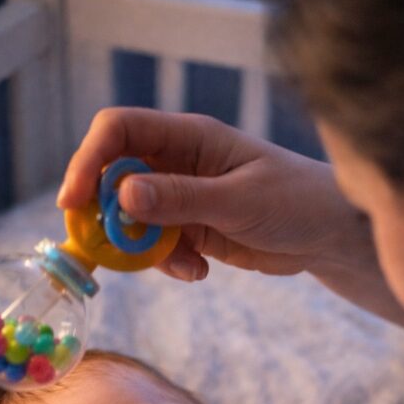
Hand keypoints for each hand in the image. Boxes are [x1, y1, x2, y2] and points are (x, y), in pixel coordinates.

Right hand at [56, 106, 359, 282]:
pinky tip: (201, 272)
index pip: (118, 131)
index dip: (88, 161)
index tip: (75, 202)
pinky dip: (169, 263)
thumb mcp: (239, 200)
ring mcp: (181, 197)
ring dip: (143, 248)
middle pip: (113, 177)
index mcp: (188, 136)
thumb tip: (123, 193)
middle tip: (114, 249)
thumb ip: (182, 198)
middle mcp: (177, 162)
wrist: (328, 234)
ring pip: (132, 219)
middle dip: (108, 215)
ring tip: (184, 265)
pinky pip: (157, 246)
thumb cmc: (296, 200)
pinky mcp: (191, 229)